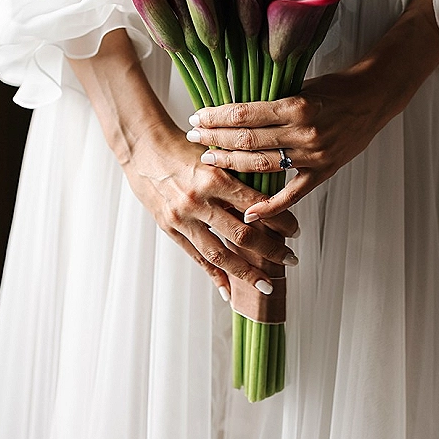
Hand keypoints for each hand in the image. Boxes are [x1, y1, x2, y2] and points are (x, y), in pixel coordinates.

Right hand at [121, 120, 299, 295]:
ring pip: (220, 253)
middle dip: (271, 251)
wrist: (143, 147)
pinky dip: (215, 276)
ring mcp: (182, 218)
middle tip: (290, 259)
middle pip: (242, 235)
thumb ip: (238, 179)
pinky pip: (197, 257)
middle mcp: (198, 201)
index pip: (256, 206)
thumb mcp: (215, 156)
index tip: (294, 230)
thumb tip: (269, 202)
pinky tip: (230, 290)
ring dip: (247, 272)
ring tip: (267, 284)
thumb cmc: (183, 147)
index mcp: (214, 177)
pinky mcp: (169, 229)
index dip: (280, 221)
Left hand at [185, 0, 438, 220]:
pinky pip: (293, 193)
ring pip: (263, 165)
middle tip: (194, 138)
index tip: (197, 118)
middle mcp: (304, 132)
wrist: (374, 98)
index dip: (217, 118)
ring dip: (232, 164)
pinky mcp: (324, 171)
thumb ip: (271, 99)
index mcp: (296, 105)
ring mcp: (314, 155)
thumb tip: (233, 108)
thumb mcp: (301, 85)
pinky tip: (249, 212)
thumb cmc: (335, 87)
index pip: (245, 114)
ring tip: (209, 161)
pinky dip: (271, 205)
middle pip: (248, 141)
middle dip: (216, 140)